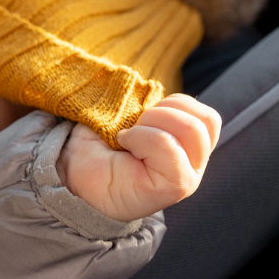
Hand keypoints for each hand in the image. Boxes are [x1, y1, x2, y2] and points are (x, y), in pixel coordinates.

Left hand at [56, 94, 221, 221]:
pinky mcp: (176, 188)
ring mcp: (187, 177)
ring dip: (152, 124)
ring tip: (127, 139)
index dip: (175, 105)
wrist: (71, 176)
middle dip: (162, 112)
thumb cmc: (96, 147)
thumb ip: (147, 104)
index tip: (141, 118)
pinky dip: (143, 138)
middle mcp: (193, 163)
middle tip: (132, 128)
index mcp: (188, 146)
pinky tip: (125, 146)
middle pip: (206, 121)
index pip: (207, 118)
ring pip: (192, 130)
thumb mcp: (125, 116)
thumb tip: (153, 90)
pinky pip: (171, 148)